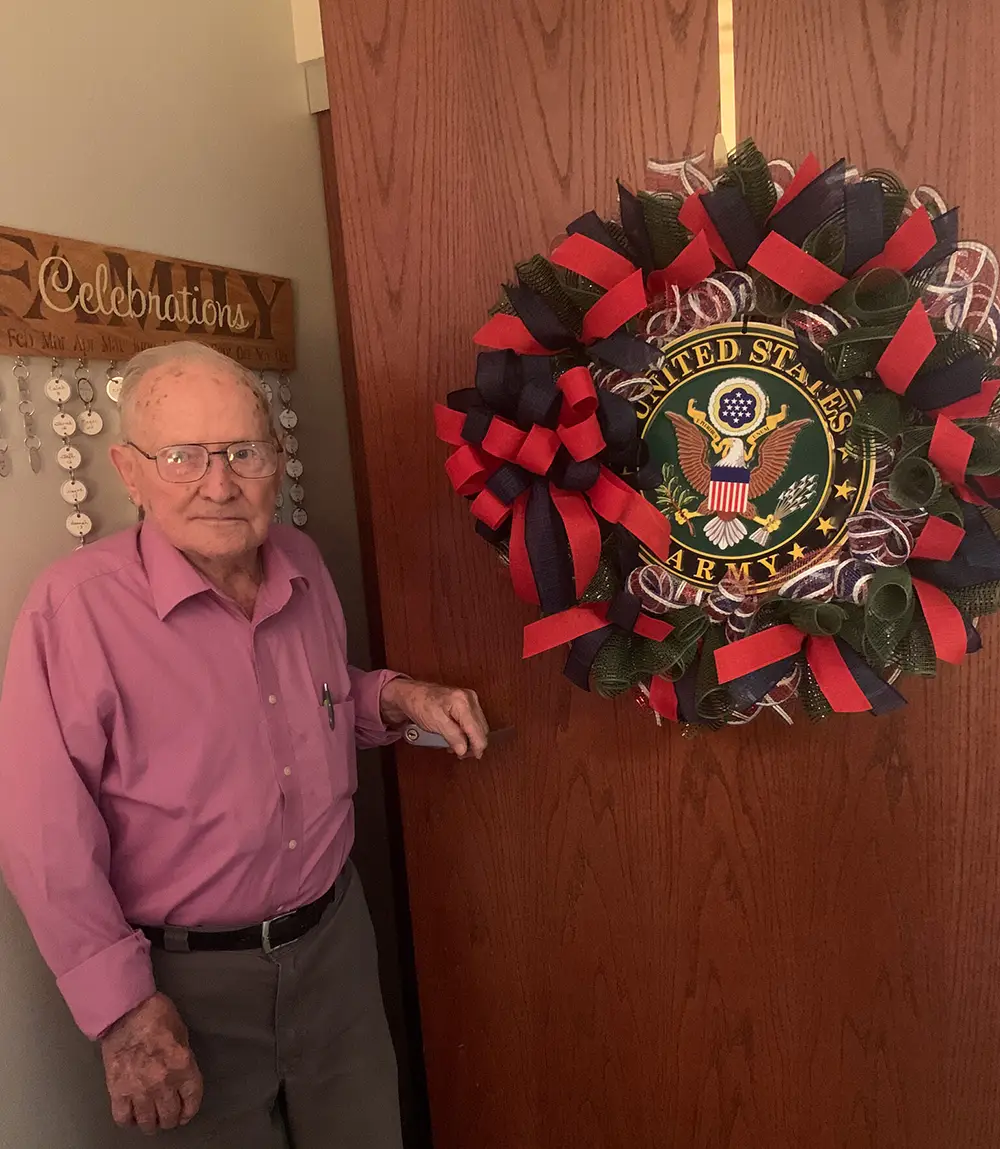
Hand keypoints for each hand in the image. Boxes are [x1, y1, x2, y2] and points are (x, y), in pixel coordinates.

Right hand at [101, 992, 203, 1134]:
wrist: (126, 1011)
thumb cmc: (157, 1015)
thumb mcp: (182, 1034)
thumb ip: (183, 1059)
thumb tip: (180, 1075)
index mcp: (183, 1066)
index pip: (192, 1100)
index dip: (189, 1110)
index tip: (185, 1114)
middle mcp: (163, 1083)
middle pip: (170, 1115)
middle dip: (171, 1119)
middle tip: (168, 1117)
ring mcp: (139, 1089)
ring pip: (148, 1122)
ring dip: (152, 1124)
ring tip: (151, 1121)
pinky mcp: (117, 1091)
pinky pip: (123, 1118)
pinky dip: (128, 1121)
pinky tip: (131, 1116)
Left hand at [380, 678, 489, 758]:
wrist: (412, 694)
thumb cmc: (420, 704)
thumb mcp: (436, 724)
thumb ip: (452, 737)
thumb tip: (464, 750)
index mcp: (463, 703)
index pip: (478, 731)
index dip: (477, 747)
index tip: (472, 756)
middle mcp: (470, 699)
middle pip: (481, 729)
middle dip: (473, 744)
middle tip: (462, 754)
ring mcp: (470, 699)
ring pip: (479, 726)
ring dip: (471, 738)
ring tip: (458, 746)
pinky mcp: (467, 702)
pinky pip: (474, 721)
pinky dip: (468, 731)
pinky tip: (459, 737)